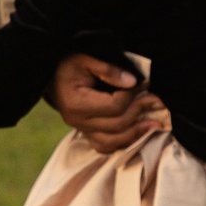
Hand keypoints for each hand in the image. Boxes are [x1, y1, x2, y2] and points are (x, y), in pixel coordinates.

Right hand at [51, 53, 166, 153]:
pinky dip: (123, 142)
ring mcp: (80, 129)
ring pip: (113, 142)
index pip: (114, 106)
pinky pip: (105, 146)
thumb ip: (108, 70)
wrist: (49, 75)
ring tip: (156, 124)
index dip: (132, 95)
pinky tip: (138, 133)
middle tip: (156, 99)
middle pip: (117, 124)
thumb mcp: (85, 58)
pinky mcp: (85, 132)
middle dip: (140, 111)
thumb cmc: (67, 64)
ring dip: (137, 133)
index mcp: (76, 103)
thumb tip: (133, 82)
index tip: (144, 83)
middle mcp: (77, 121)